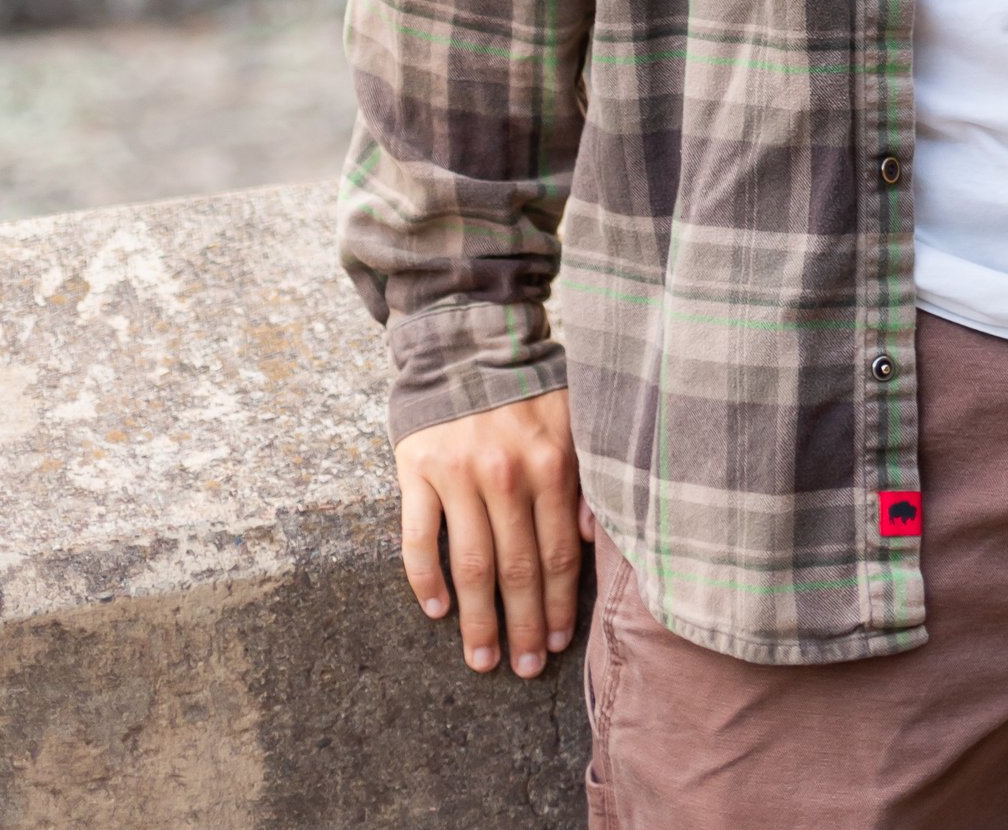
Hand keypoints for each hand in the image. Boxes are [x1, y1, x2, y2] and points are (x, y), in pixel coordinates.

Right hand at [397, 389, 588, 677]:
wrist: (464, 339)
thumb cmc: (526, 387)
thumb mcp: (573, 419)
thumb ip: (585, 475)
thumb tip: (591, 537)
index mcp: (550, 463)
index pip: (558, 553)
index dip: (557, 605)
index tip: (556, 644)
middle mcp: (506, 473)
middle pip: (516, 569)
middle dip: (521, 627)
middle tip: (522, 668)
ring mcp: (458, 474)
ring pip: (469, 565)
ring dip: (476, 620)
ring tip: (481, 659)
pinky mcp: (416, 469)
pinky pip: (417, 539)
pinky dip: (424, 580)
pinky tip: (435, 611)